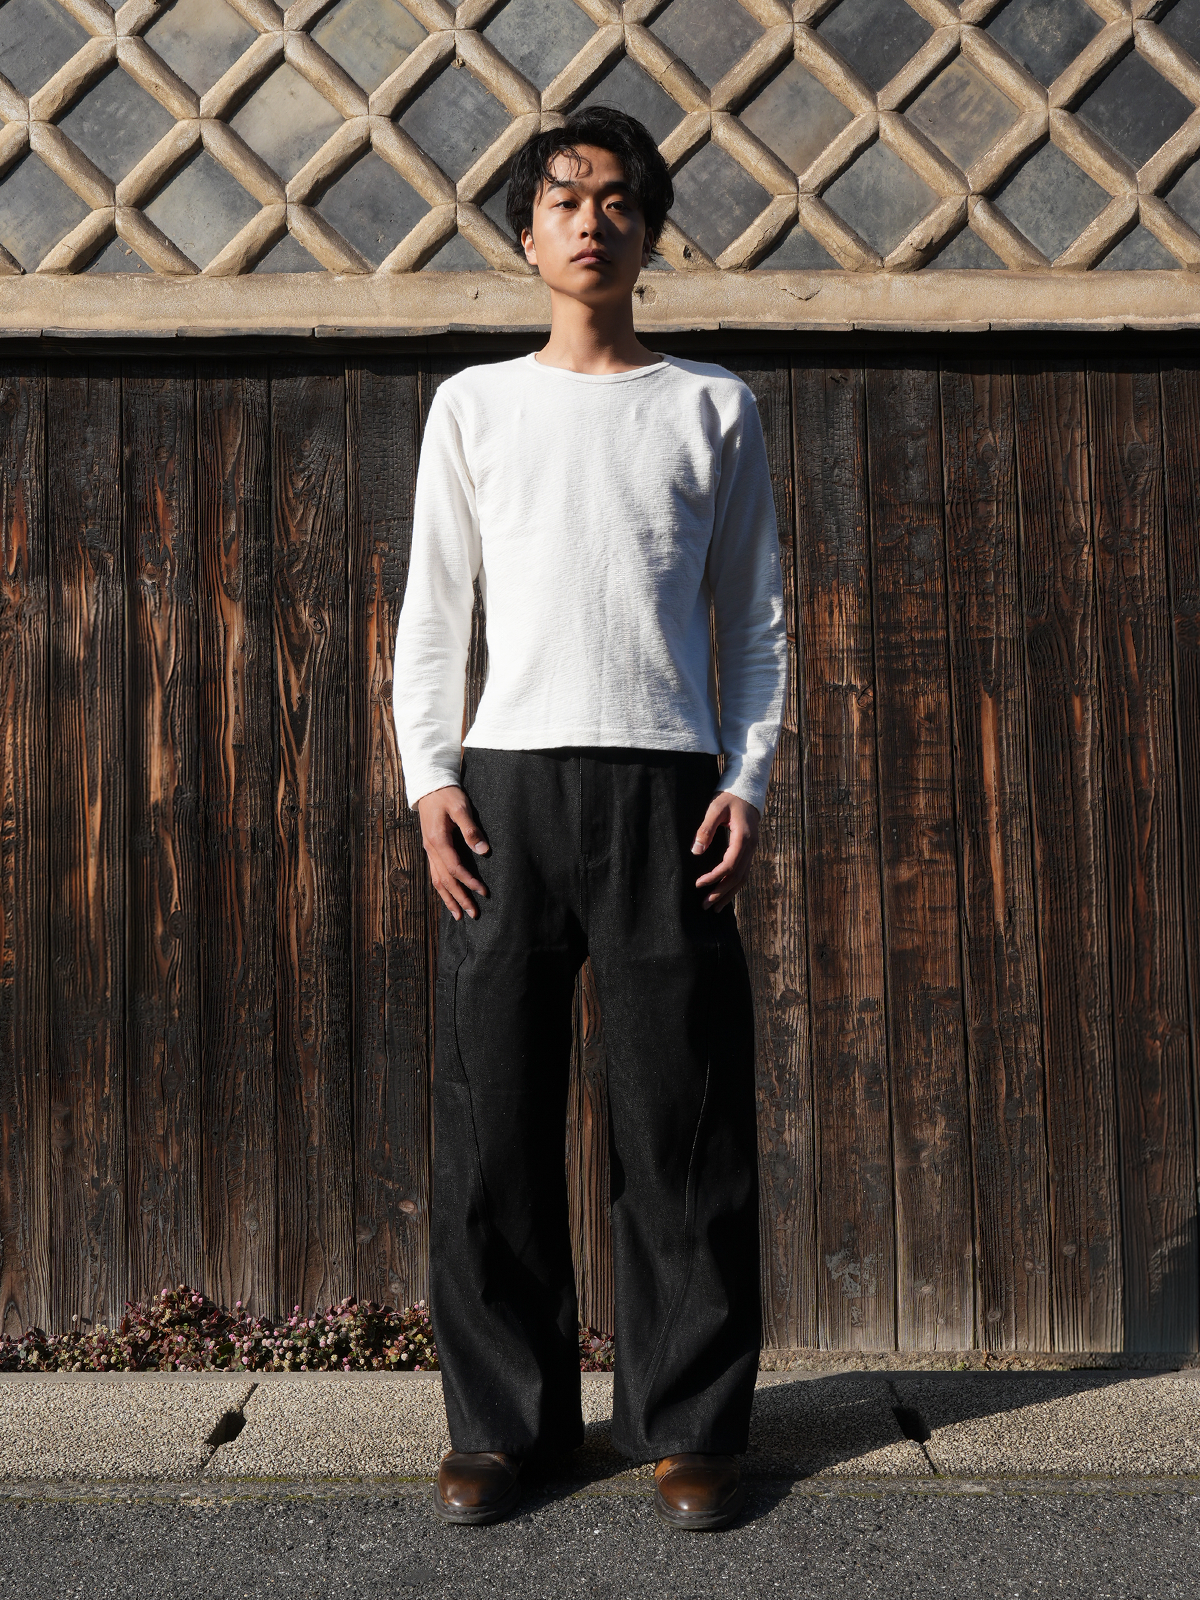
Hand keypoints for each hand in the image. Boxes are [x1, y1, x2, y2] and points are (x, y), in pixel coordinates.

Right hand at [417, 785, 489, 920]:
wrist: (429, 786)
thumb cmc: (447, 795)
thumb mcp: (461, 808)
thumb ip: (471, 830)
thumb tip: (483, 851)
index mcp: (438, 841)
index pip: (455, 868)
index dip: (469, 882)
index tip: (484, 892)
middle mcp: (431, 849)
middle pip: (445, 880)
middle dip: (459, 898)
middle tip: (473, 914)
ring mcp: (429, 850)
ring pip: (437, 880)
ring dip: (449, 898)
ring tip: (459, 915)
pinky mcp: (431, 849)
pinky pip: (435, 873)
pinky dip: (442, 888)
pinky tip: (449, 897)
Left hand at [692, 792, 759, 912]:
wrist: (747, 791)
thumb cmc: (729, 798)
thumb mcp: (715, 809)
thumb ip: (705, 830)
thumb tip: (696, 852)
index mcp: (743, 837)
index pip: (729, 864)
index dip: (714, 877)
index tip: (698, 884)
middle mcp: (751, 847)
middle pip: (737, 876)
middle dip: (720, 892)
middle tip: (705, 905)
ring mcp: (752, 850)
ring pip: (743, 878)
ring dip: (728, 894)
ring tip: (715, 908)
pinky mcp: (749, 851)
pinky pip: (744, 873)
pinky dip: (734, 886)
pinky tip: (725, 895)